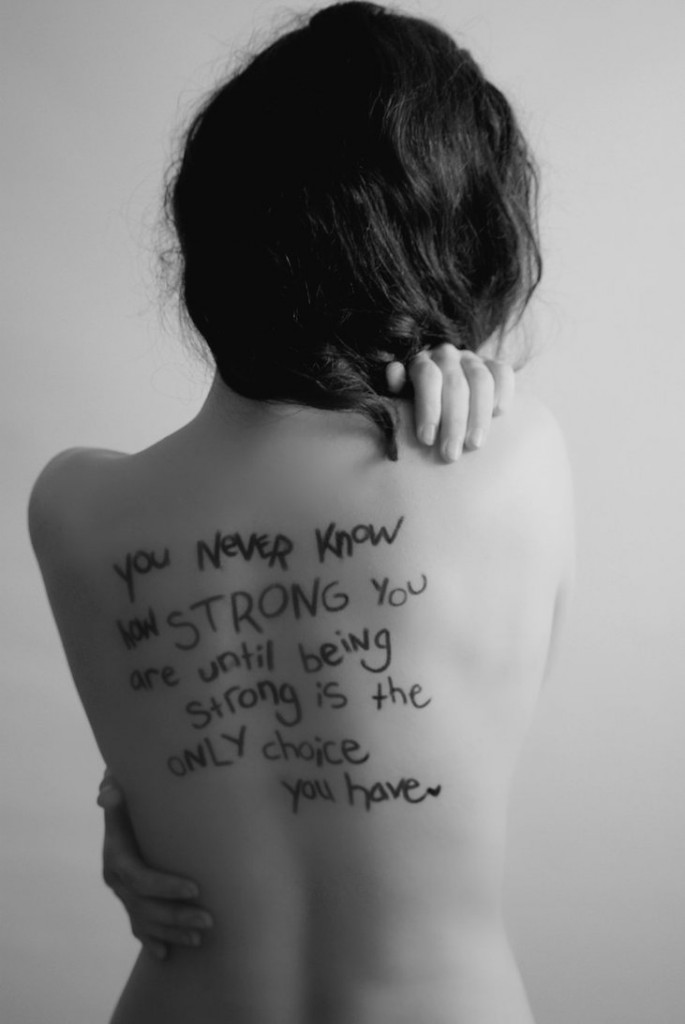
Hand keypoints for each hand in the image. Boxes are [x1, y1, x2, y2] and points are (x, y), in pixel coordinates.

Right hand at [98, 770, 211, 960]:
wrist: (121, 804)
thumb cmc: (130, 794)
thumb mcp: (122, 788)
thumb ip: (116, 789)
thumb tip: (108, 794)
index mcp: (116, 855)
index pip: (140, 879)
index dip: (165, 887)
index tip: (196, 888)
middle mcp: (116, 879)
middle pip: (146, 907)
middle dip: (177, 916)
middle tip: (210, 919)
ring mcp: (123, 894)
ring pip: (145, 922)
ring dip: (172, 931)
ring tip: (201, 937)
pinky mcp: (130, 901)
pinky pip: (138, 928)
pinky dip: (151, 941)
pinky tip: (166, 955)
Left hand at [386, 345, 514, 461]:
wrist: (437, 403)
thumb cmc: (416, 410)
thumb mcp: (400, 400)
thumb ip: (396, 388)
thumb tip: (394, 372)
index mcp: (421, 361)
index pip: (427, 376)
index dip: (428, 407)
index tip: (427, 440)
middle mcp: (447, 355)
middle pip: (455, 384)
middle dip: (453, 422)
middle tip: (450, 454)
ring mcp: (472, 359)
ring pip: (481, 380)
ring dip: (479, 415)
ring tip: (474, 445)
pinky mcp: (494, 366)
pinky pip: (504, 374)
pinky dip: (503, 392)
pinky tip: (499, 415)